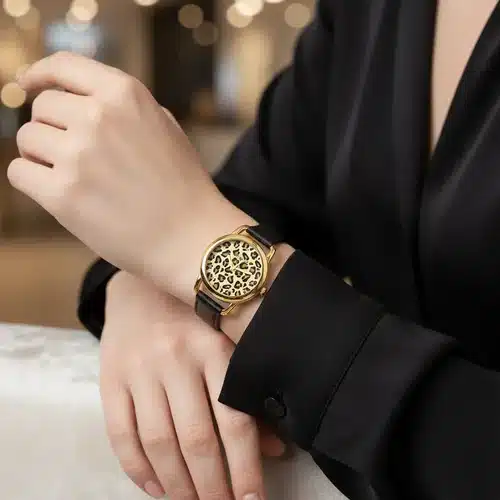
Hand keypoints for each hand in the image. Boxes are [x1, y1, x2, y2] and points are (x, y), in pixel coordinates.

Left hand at [9, 51, 224, 281]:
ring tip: (72, 177)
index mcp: (125, 95)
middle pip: (42, 108)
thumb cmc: (182, 187)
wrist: (191, 237)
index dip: (39, 74)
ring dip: (42, 156)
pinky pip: (19, 173)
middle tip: (74, 155)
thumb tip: (79, 100)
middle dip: (53, 129)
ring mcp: (79, 156)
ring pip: (27, 140)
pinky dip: (32, 182)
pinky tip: (59, 193)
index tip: (27, 84)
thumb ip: (123, 108)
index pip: (64, 66)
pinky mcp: (63, 196)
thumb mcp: (164, 128)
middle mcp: (98, 117)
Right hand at [101, 270, 284, 499]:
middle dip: (212, 487)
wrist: (141, 287)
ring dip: (177, 486)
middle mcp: (176, 359)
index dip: (245, 468)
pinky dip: (138, 471)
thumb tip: (274, 449)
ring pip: (158, 444)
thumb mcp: (227, 343)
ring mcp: (139, 370)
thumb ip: (248, 393)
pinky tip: (156, 489)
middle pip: (196, 439)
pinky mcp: (110, 379)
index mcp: (214, 349)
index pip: (233, 420)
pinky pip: (121, 435)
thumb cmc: (194, 318)